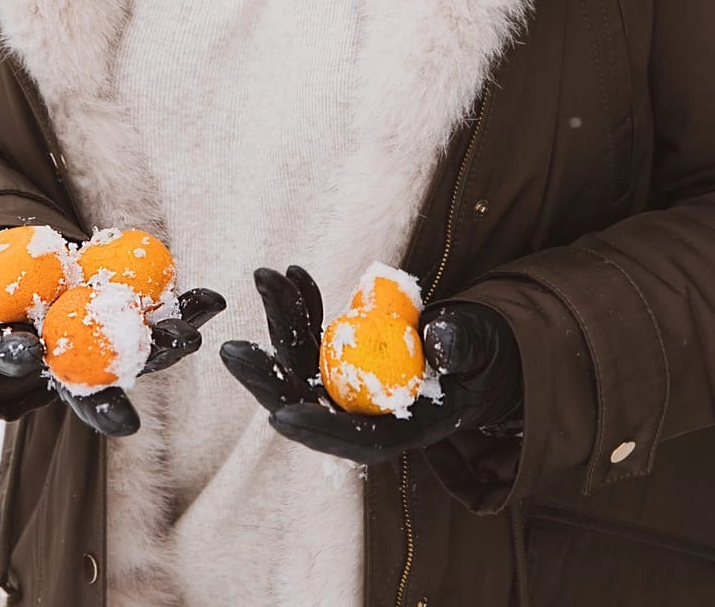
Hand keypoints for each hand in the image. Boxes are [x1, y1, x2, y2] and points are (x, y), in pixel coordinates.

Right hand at [0, 226, 225, 435]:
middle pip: (84, 379)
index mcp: (16, 350)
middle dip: (107, 395)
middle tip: (130, 412)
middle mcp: (62, 358)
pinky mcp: (132, 315)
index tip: (35, 364)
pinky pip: (160, 313)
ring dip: (158, 349)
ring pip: (131, 352)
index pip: (18, 363)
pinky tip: (211, 301)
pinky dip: (184, 309)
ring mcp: (102, 341)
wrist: (25, 253)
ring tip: (187, 341)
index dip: (25, 365)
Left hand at [219, 265, 522, 465]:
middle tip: (230, 351)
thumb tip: (438, 337)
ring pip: (302, 364)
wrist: (477, 354)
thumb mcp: (483, 351)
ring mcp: (349, 384)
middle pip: (308, 403)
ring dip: (282, 321)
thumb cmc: (483, 360)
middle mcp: (365, 412)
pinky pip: (314, 336)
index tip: (280, 417)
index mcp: (400, 428)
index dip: (318, 430)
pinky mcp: (344, 357)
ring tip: (266, 278)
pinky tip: (295, 275)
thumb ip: (464, 344)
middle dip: (268, 377)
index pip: (354, 439)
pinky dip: (304, 307)